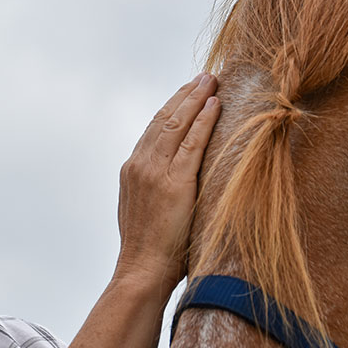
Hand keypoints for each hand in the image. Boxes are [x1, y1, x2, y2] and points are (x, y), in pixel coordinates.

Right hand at [115, 73, 219, 291]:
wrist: (142, 271)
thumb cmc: (150, 252)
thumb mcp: (146, 212)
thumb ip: (157, 190)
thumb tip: (176, 184)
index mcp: (132, 170)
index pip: (153, 129)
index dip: (172, 108)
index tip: (188, 94)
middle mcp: (139, 165)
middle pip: (163, 119)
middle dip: (185, 95)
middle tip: (203, 77)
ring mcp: (154, 171)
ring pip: (176, 123)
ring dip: (196, 98)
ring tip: (212, 81)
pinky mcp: (174, 181)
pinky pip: (192, 142)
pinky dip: (204, 120)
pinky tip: (216, 104)